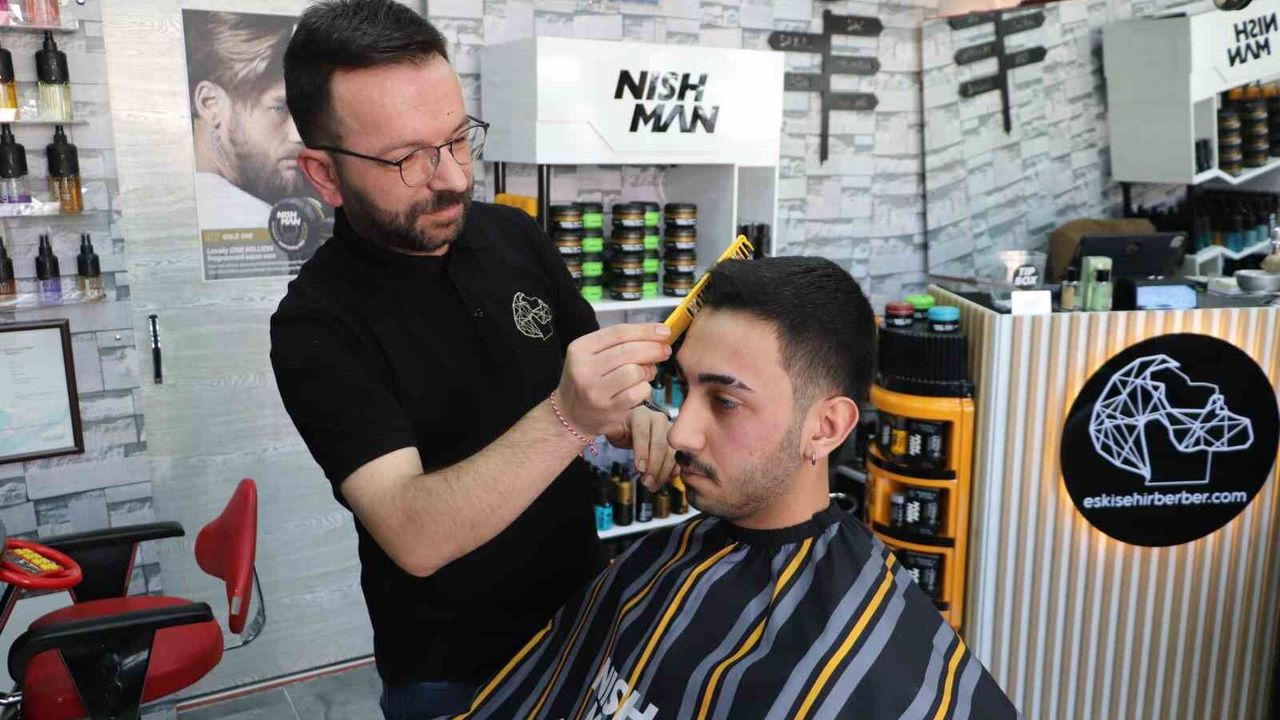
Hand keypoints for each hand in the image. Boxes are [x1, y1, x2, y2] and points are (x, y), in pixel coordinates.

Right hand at [554, 324, 671, 437]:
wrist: (570, 414)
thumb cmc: (588, 379)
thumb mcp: (592, 354)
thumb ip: (619, 343)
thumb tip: (657, 335)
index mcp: (580, 349)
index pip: (619, 333)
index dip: (646, 330)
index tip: (664, 331)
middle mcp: (584, 369)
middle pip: (629, 351)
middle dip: (653, 349)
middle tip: (664, 351)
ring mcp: (595, 391)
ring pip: (635, 372)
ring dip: (648, 370)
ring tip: (647, 372)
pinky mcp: (608, 410)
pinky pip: (637, 393)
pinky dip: (645, 388)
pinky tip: (641, 387)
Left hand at [607, 404, 678, 490]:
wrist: (636, 425)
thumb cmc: (624, 428)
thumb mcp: (614, 429)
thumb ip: (612, 432)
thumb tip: (612, 433)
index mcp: (640, 415)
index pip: (642, 433)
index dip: (642, 451)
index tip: (639, 468)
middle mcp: (658, 420)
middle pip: (660, 444)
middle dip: (654, 466)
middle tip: (646, 482)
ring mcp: (670, 431)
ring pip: (671, 453)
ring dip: (663, 472)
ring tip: (652, 485)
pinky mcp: (676, 442)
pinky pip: (678, 459)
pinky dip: (671, 472)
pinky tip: (662, 481)